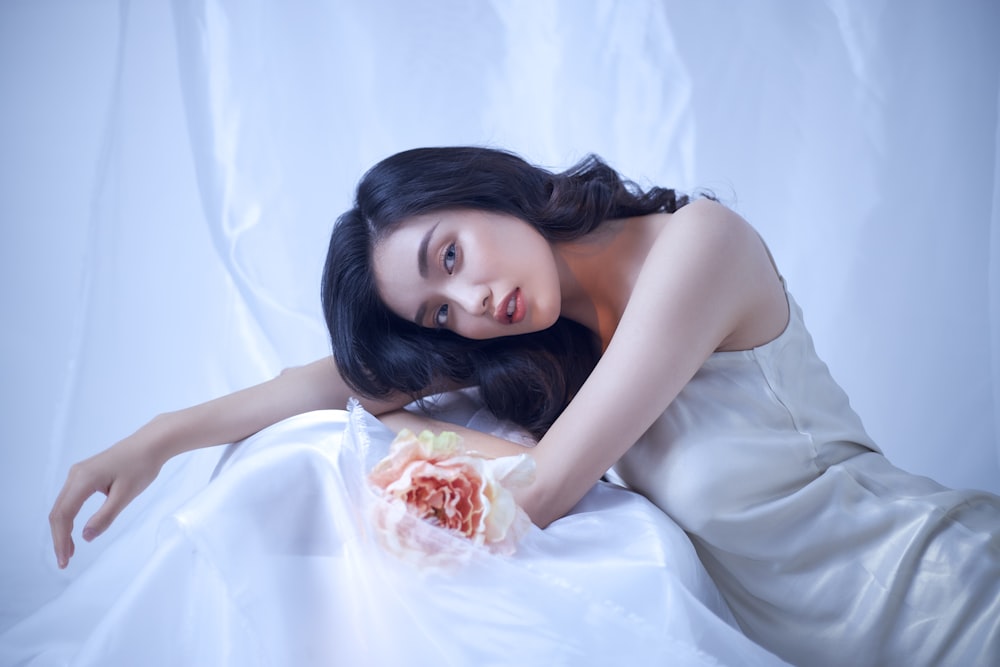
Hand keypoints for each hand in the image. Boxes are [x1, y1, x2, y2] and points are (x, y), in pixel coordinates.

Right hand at [49, 432, 164, 568]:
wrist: (151, 443)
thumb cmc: (141, 466)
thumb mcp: (125, 495)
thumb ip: (105, 517)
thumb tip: (85, 537)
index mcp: (82, 479)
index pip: (63, 514)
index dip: (61, 539)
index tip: (65, 560)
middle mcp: (75, 474)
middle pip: (58, 511)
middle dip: (59, 537)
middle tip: (65, 561)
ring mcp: (79, 473)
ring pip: (62, 505)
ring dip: (63, 529)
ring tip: (70, 551)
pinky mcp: (86, 474)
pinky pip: (71, 498)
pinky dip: (70, 517)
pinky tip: (75, 530)